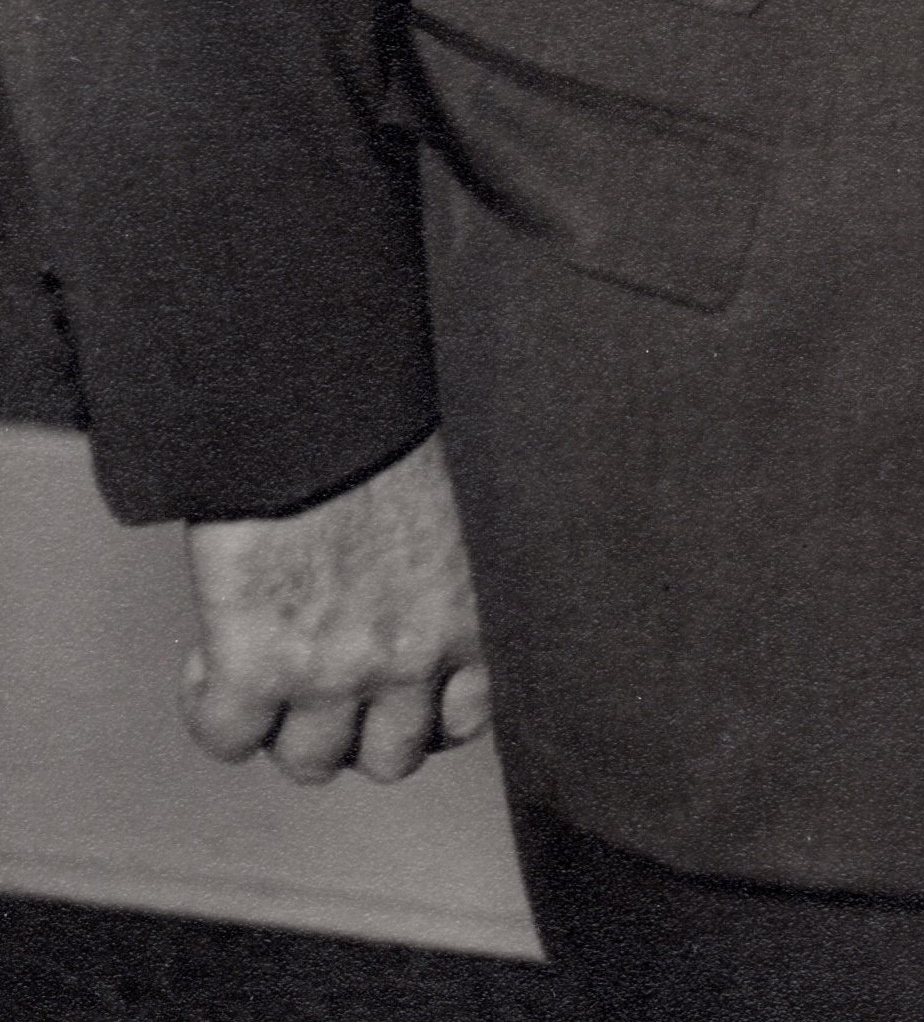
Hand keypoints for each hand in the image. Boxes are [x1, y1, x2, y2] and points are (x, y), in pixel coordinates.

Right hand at [182, 430, 489, 783]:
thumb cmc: (392, 431)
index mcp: (470, 614)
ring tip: (271, 668)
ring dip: (288, 724)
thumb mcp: (457, 506)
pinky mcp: (256, 666)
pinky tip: (212, 658)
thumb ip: (450, 571)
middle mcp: (410, 659)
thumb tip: (430, 589)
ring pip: (311, 762)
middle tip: (330, 680)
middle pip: (388, 759)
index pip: (466, 718)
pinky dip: (214, 707)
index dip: (427, 709)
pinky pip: (228, 737)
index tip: (402, 686)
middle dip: (363, 725)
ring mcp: (333, 673)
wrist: (320, 403)